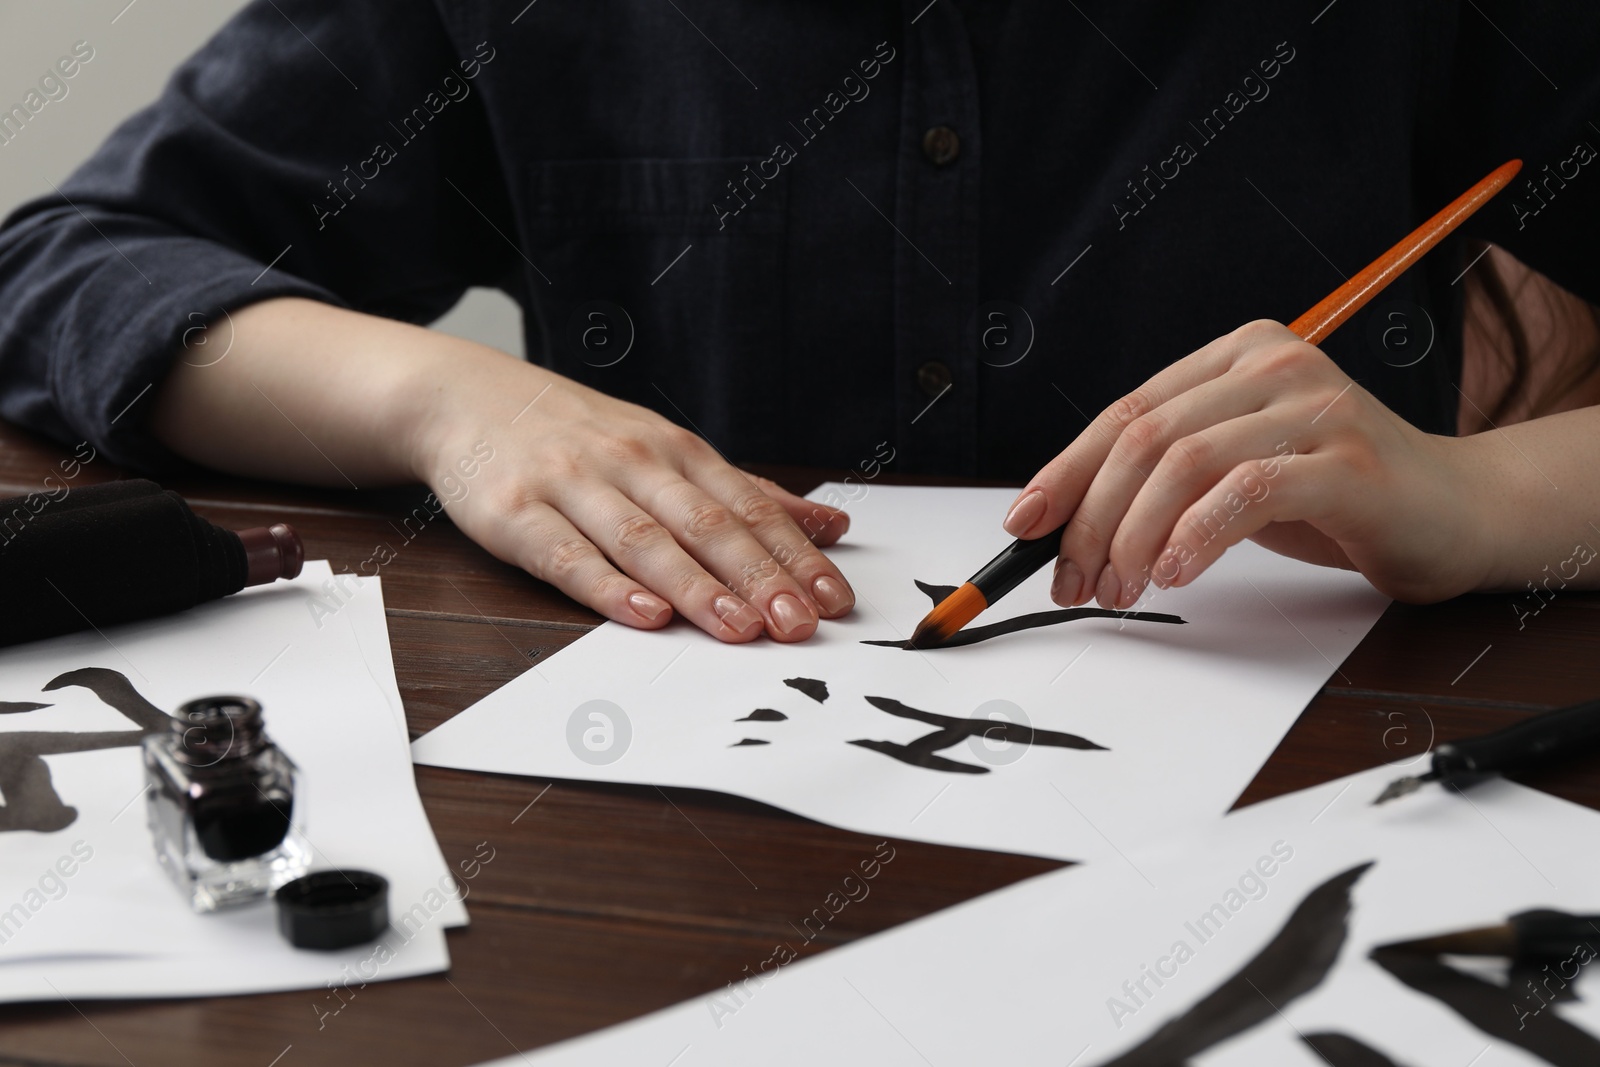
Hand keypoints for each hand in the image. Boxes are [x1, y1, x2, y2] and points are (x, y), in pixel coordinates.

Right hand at [412, 357, 853, 641]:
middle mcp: (631, 462)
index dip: (793, 554)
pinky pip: (567, 555)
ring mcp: (572, 485)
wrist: (464, 398)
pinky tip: (644, 614)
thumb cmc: (576, 434)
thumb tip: (828, 525)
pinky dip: (608, 586)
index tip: (833, 598)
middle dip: (759, 576)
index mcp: (674, 450)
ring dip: (697, 587)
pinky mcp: (516, 514)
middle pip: (706, 524)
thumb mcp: (665, 448)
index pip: (747, 507)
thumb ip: (744, 492)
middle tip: (800, 623)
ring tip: (739, 628)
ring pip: (644, 540)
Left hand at [1001, 320, 1490, 606]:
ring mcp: (1314, 405)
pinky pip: (1246, 491)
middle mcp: (1272, 364)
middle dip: (1092, 520)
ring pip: (1184, 464)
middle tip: (1073, 582)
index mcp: (1235, 356)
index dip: (1065, 473)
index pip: (1126, 412)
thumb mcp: (1234, 477)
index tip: (1025, 527)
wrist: (1458, 513)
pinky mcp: (1347, 459)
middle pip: (1144, 438)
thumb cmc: (1336, 499)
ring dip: (1133, 538)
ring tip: (1117, 590)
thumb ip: (1164, 481)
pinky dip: (1196, 536)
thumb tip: (1064, 526)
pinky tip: (1172, 574)